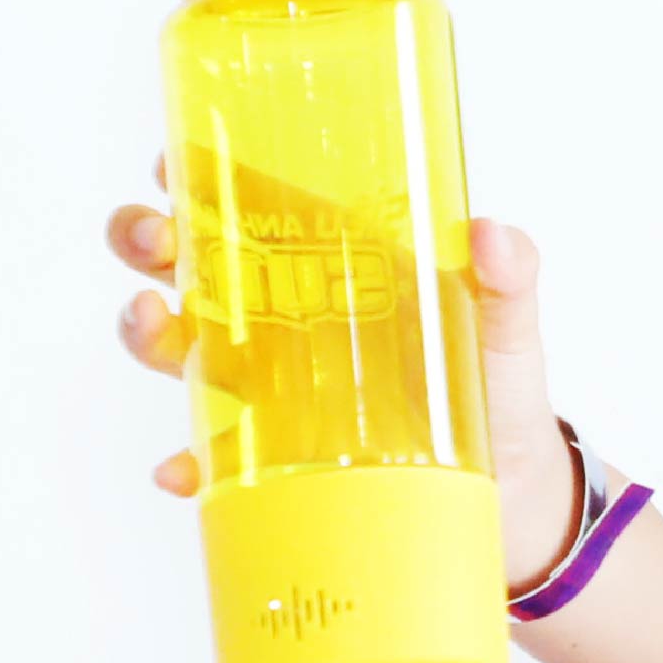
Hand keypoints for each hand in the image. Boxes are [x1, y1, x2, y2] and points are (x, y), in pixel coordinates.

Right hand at [108, 194, 575, 583]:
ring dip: (147, 332)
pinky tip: (181, 469)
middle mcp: (288, 318)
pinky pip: (213, 457)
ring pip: (180, 346)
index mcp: (335, 267)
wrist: (515, 496)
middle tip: (156, 241)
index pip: (252, 204)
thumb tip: (492, 236)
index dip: (198, 176)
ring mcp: (272, 387)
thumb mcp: (509, 329)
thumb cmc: (502, 392)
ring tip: (154, 325)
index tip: (169, 166)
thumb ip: (510, 281)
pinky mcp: (275, 457)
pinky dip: (188, 462)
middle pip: (190, 263)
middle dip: (148, 239)